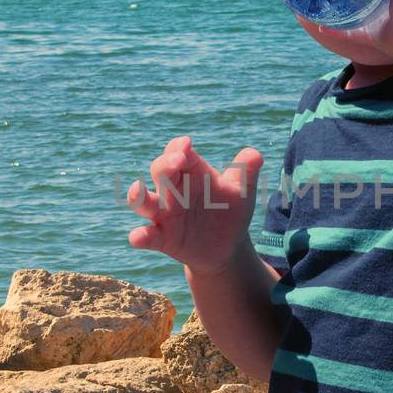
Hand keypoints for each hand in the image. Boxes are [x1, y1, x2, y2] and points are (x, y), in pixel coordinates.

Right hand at [126, 137, 264, 274]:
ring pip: (145, 201)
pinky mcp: (162, 237)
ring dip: (139, 197)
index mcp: (191, 172)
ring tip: (137, 191)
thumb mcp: (242, 192)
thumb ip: (246, 172)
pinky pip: (148, 236)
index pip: (179, 153)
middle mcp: (173, 190)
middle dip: (165, 165)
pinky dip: (141, 236)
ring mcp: (165, 213)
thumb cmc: (230, 212)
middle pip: (161, 171)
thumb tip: (255, 155)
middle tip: (177, 161)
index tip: (186, 145)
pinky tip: (138, 237)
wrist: (227, 247)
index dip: (179, 148)